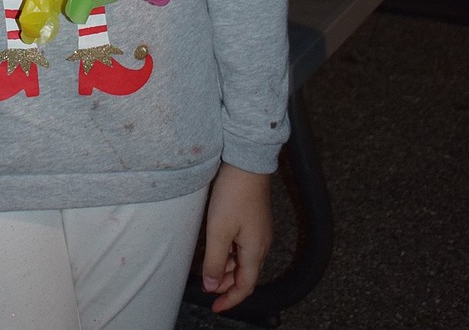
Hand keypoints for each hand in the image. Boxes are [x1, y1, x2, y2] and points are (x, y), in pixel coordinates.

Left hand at [201, 163, 272, 313]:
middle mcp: (262, 243)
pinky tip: (217, 244)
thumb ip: (215, 261)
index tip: (216, 307)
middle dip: (226, 283)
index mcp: (256, 251)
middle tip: (207, 286)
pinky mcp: (254, 219)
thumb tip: (212, 285)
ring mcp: (259, 230)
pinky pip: (243, 244)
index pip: (245, 286)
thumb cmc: (234, 194)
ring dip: (227, 266)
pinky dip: (230, 251)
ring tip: (208, 265)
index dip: (230, 299)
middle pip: (245, 273)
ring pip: (243, 258)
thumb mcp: (219, 230)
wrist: (246, 162)